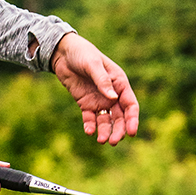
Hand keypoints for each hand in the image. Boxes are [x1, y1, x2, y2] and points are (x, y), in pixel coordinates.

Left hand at [50, 32, 138, 146]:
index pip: (130, 105)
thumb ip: (102, 80)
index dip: (132, 119)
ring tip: (101, 140)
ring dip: (105, 131)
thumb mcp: (92, 64)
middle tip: (113, 141)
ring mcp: (99, 100)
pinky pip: (90, 118)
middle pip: (120, 117)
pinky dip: (90, 126)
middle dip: (119, 130)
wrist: (63, 53)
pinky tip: (88, 131)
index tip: (131, 132)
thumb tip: (113, 98)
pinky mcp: (86, 104)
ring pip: (106, 121)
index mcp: (119, 83)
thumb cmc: (82, 53)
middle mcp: (111, 94)